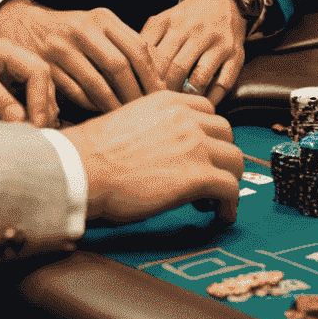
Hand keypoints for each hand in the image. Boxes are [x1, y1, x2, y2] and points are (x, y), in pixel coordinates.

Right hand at [0, 0, 163, 113]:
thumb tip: (159, 74)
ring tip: (125, 117)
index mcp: (103, 18)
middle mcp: (83, 29)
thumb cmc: (72, 31)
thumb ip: (124, 43)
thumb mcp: (98, 26)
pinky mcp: (44, 65)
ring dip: (113, 104)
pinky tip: (99, 112)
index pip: (137, 47)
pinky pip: (74, 92)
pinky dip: (89, 105)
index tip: (161, 93)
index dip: (152, 74)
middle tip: (145, 111)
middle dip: (135, 93)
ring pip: (96, 83)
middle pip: (119, 66)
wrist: (24, 24)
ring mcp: (61, 47)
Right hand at [65, 91, 244, 224]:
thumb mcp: (129, 120)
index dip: (209, 134)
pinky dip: (230, 205)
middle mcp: (186, 118)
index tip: (203, 151)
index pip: (208, 111)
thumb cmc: (93, 153)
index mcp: (168, 102)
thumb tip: (160, 145)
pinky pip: (231, 188)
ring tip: (213, 198)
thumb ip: (154, 125)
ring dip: (228, 179)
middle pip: (226, 133)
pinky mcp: (197, 176)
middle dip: (220, 155)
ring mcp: (195, 145)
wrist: (82, 169)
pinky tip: (221, 216)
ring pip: (235, 159)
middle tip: (207, 175)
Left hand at [141, 0, 248, 105]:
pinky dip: (211, 98)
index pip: (150, 56)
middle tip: (155, 106)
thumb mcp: (163, 20)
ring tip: (177, 104)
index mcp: (170, 21)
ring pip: (197, 79)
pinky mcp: (236, 54)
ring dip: (186, 96)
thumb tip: (125, 72)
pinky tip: (201, 103)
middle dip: (163, 92)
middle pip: (173, 69)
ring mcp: (217, 42)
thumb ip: (144, 41)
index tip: (138, 94)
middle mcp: (194, 30)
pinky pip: (223, 84)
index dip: (142, 79)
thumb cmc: (187, 18)